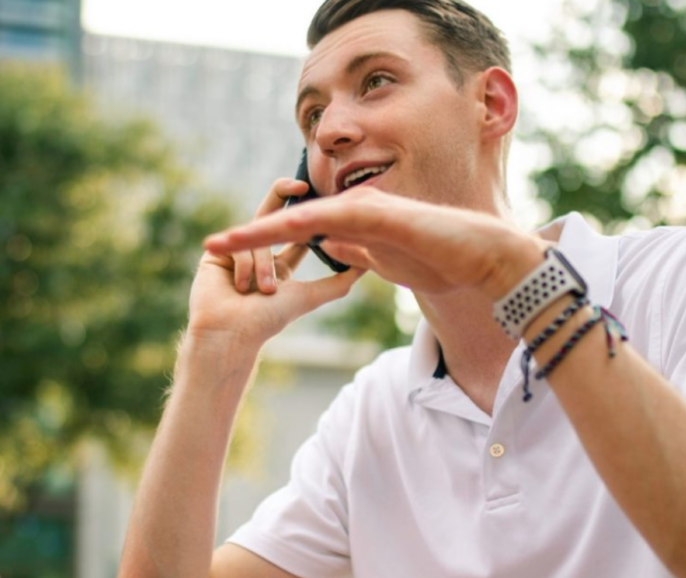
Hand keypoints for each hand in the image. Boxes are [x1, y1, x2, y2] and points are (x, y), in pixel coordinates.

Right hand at [185, 178, 363, 347]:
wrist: (233, 334)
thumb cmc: (269, 319)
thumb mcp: (311, 296)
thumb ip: (338, 281)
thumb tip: (366, 266)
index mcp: (278, 266)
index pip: (295, 233)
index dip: (307, 215)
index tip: (321, 199)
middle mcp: (257, 255)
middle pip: (271, 214)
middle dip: (283, 193)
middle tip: (301, 182)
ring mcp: (235, 253)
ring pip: (259, 238)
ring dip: (265, 267)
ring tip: (265, 292)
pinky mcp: (216, 253)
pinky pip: (239, 246)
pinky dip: (246, 268)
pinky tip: (241, 288)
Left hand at [203, 186, 547, 304]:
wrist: (475, 254)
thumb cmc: (436, 258)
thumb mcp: (383, 260)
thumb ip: (356, 250)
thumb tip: (329, 247)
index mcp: (350, 224)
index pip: (295, 234)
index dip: (261, 243)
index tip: (228, 254)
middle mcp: (351, 210)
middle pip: (289, 222)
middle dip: (249, 236)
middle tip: (210, 246)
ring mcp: (363, 209)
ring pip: (302, 218)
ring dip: (263, 231)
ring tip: (227, 243)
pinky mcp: (378, 214)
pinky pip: (335, 219)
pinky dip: (305, 224)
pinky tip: (278, 232)